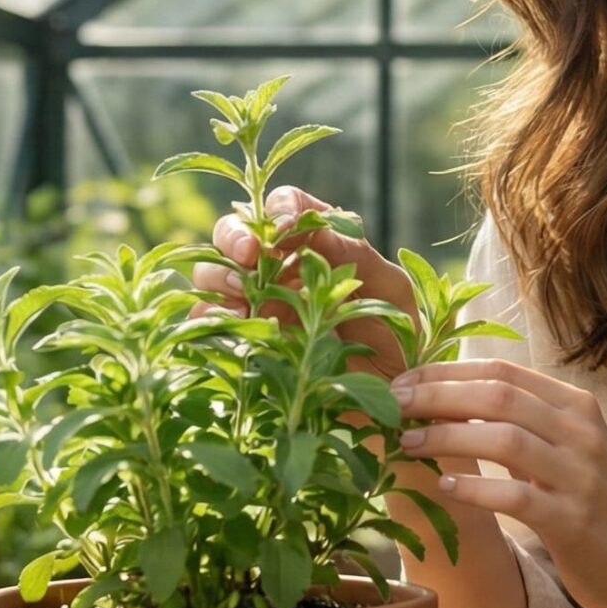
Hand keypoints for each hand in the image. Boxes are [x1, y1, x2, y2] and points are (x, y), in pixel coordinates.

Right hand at [193, 184, 418, 379]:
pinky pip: (207, 325)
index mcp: (318, 245)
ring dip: (219, 277)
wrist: (390, 402)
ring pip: (211, 274)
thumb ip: (357, 257)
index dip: (280, 207)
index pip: (288, 206)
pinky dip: (212, 320)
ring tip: (243, 298)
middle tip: (251, 256)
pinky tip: (238, 329)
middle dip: (235, 236)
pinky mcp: (242, 343)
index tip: (283, 226)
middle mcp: (280, 269)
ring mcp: (256, 305)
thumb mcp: (392, 293)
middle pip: (235, 232)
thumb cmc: (399, 342)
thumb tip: (315, 229)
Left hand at [391, 358, 606, 607]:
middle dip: (438, 395)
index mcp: (576, 407)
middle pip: (500, 397)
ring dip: (447, 436)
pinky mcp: (573, 520)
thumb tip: (445, 404)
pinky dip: (475, 488)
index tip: (403, 380)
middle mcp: (581, 432)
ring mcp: (580, 475)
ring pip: (505, 439)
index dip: (448, 372)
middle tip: (391, 404)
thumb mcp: (562, 453)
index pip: (504, 372)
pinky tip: (444, 487)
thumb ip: (518, 426)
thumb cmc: (592, 506)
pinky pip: (516, 496)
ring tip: (406, 443)